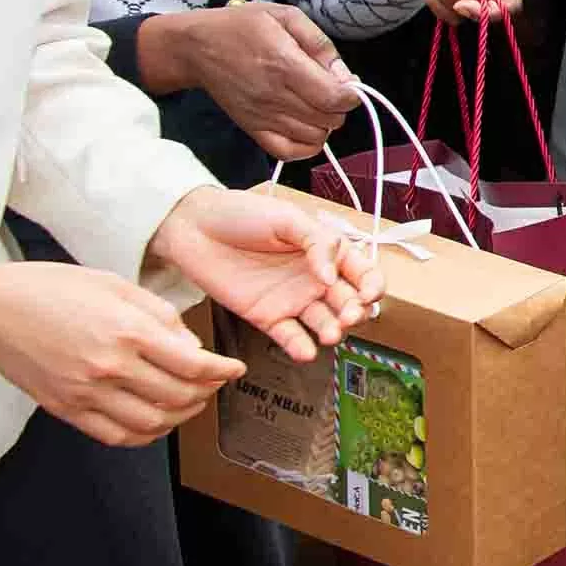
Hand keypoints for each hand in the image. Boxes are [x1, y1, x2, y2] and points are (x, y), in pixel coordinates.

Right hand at [0, 258, 248, 446]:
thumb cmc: (48, 289)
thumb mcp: (116, 285)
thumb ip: (160, 316)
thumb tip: (191, 347)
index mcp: (127, 331)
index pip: (194, 366)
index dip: (223, 372)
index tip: (235, 369)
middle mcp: (109, 367)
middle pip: (179, 398)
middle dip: (206, 394)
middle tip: (214, 384)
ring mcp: (86, 393)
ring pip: (153, 423)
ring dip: (181, 417)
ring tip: (188, 403)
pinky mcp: (66, 409)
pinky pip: (117, 436)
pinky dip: (146, 434)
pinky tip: (155, 420)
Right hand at [147, 1, 357, 159]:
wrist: (196, 47)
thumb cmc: (240, 27)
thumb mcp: (285, 17)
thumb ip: (320, 44)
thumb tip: (344, 75)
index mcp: (285, 65)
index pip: (334, 97)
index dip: (351, 94)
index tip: (347, 83)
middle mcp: (274, 96)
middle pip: (329, 119)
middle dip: (339, 107)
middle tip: (329, 90)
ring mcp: (262, 116)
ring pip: (314, 137)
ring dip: (324, 124)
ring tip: (315, 104)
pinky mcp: (252, 129)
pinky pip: (288, 152)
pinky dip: (306, 145)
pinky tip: (306, 126)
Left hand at [149, 187, 382, 366]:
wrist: (193, 228)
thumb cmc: (242, 214)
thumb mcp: (288, 218)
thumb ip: (318, 244)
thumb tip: (332, 277)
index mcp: (328, 252)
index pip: (363, 273)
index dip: (372, 285)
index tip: (367, 293)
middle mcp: (315, 278)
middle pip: (349, 302)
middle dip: (356, 311)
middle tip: (349, 315)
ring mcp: (292, 299)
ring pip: (324, 322)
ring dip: (333, 331)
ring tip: (330, 334)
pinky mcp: (267, 317)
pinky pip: (291, 337)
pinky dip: (301, 347)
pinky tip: (307, 351)